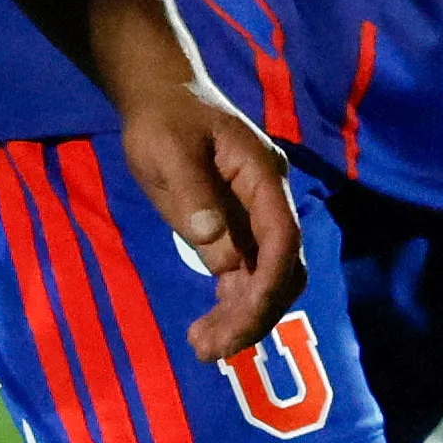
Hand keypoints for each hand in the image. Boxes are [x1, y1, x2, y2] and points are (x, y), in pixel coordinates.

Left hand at [112, 85, 307, 360]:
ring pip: (267, 276)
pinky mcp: (239, 225)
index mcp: (262, 174)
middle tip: (212, 348)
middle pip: (282, 267)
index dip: (268, 284)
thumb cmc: (162, 117)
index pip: (282, 238)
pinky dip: (233, 302)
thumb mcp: (167, 150)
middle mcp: (270, 198)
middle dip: (255, 312)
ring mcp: (256, 214)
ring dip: (243, 315)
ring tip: (204, 348)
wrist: (160, 93)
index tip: (241, 320)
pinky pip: (247, 272)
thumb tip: (222, 256)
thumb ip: (195, 197)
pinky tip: (210, 326)